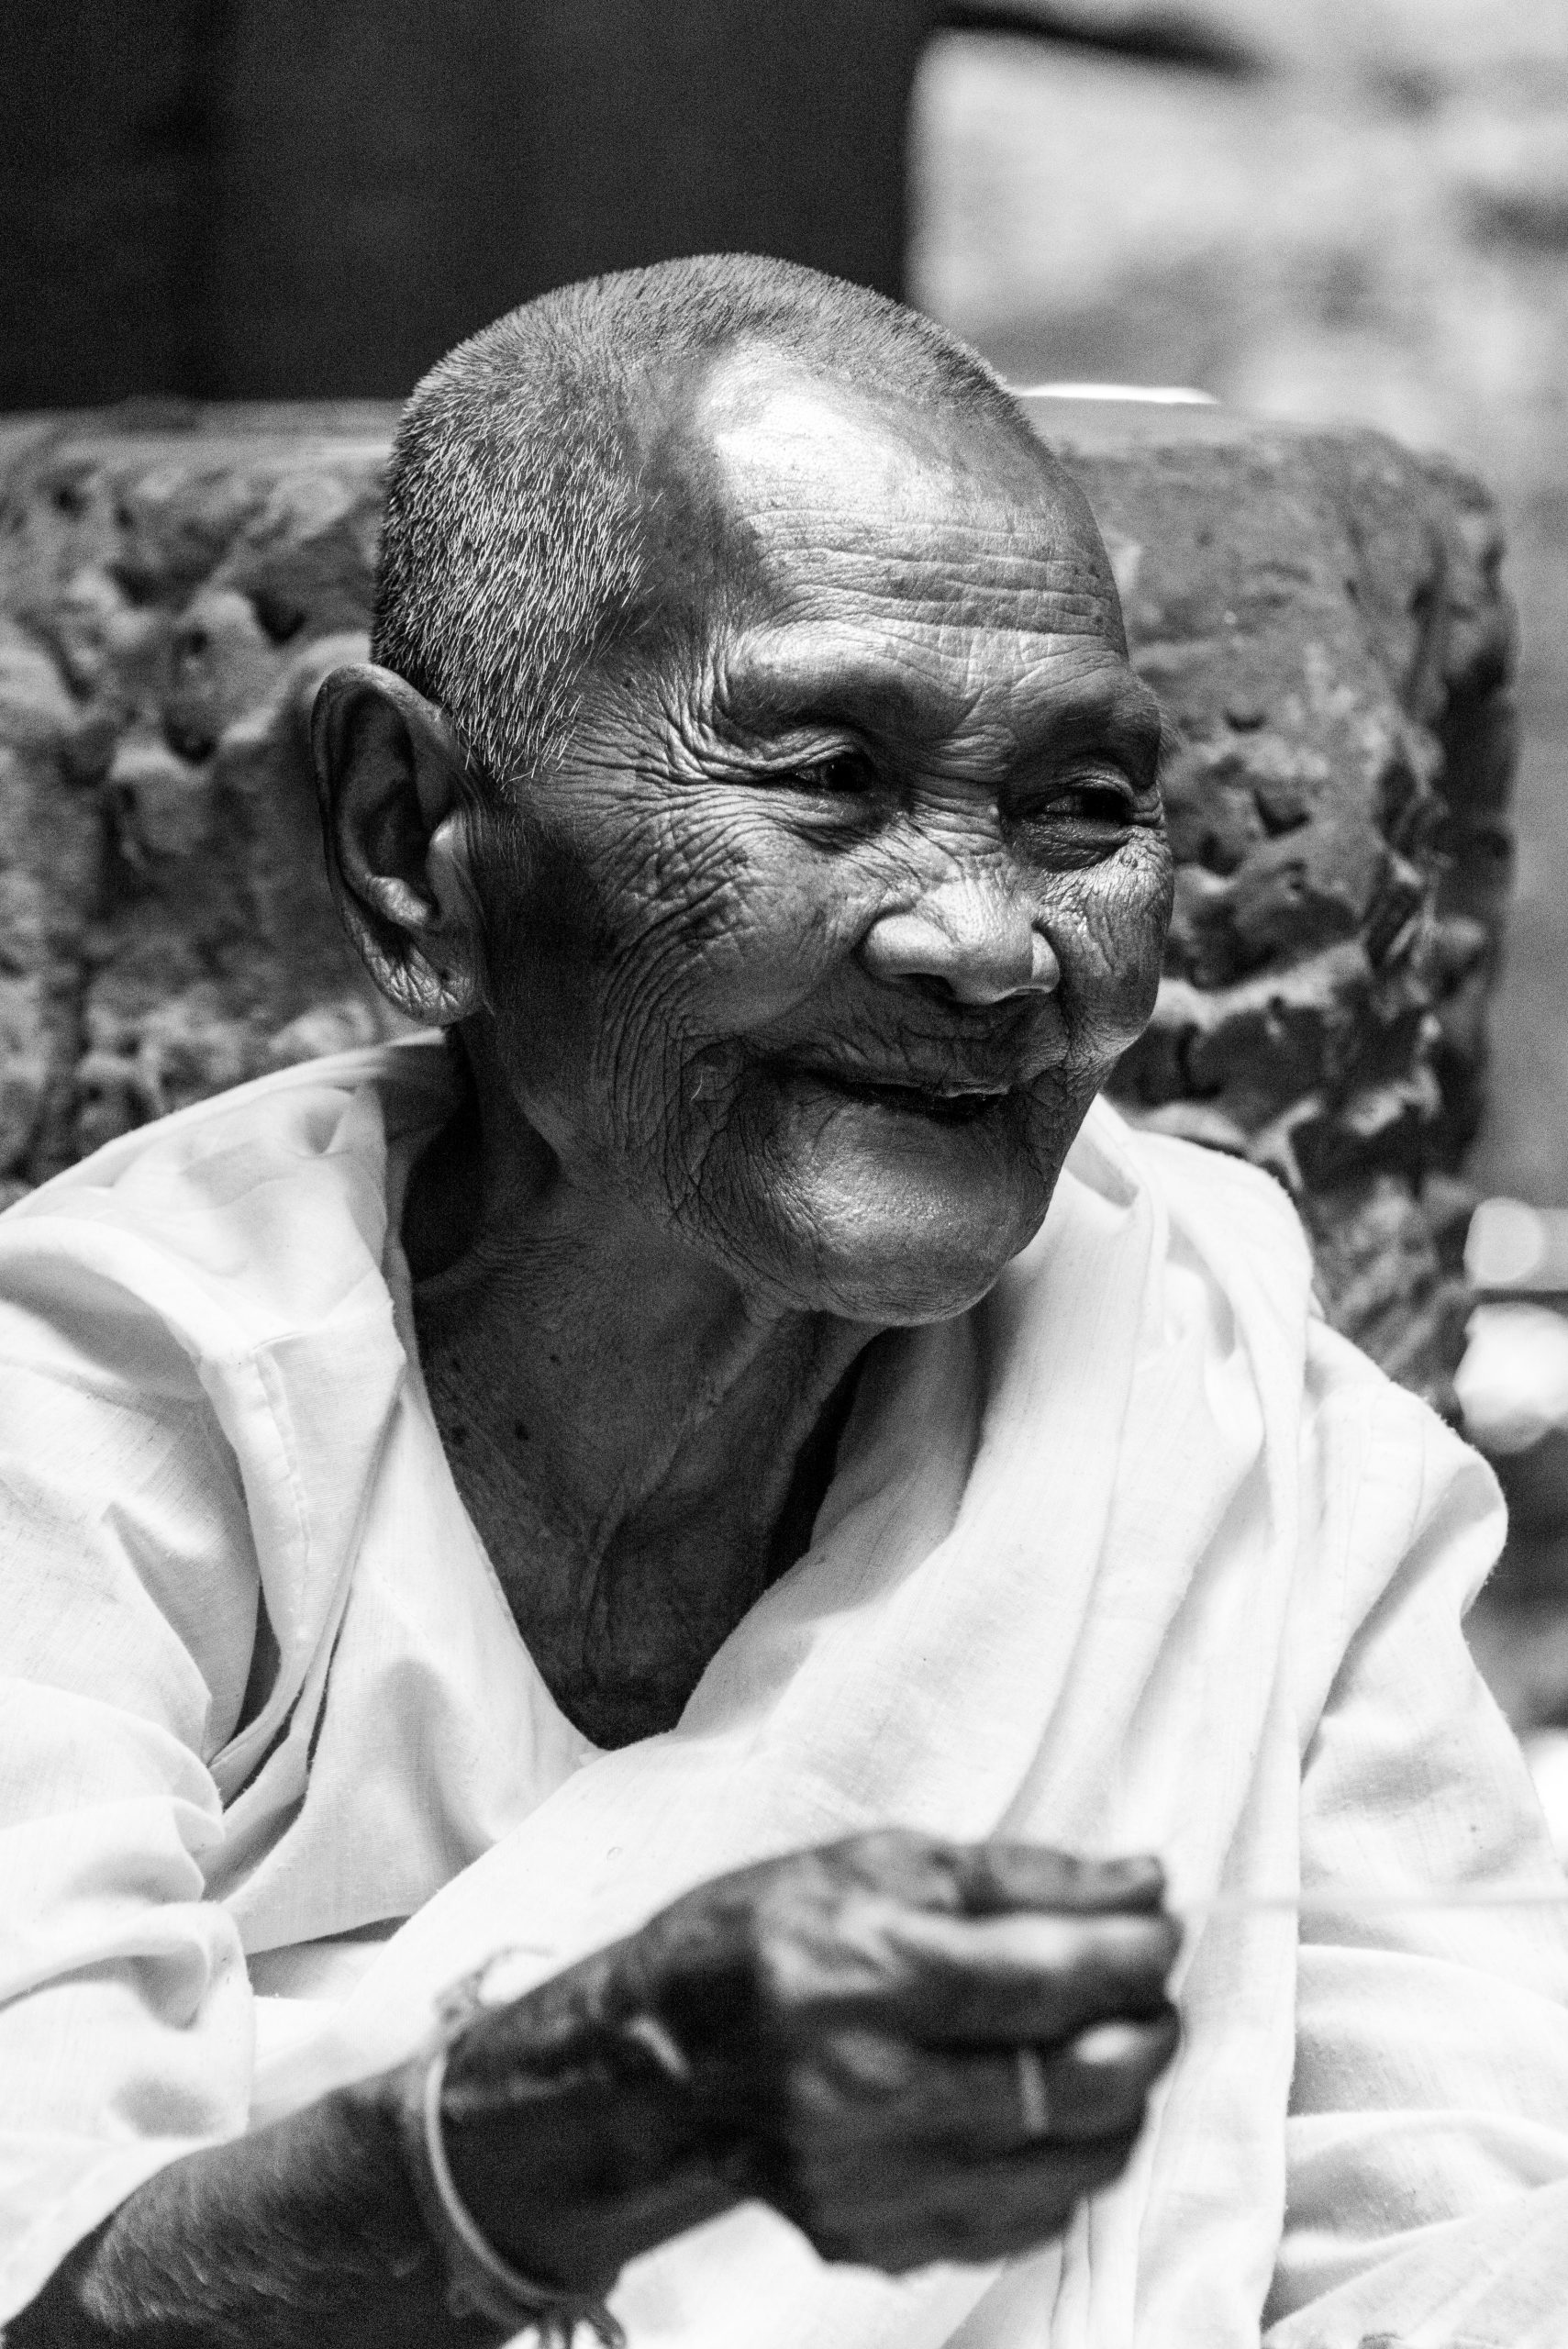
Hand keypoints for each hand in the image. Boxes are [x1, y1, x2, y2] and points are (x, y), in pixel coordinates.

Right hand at [430, 1828, 1179, 2288]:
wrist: (654, 2060)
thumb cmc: (761, 1938)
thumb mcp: (876, 1865)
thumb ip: (1021, 1877)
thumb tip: (1144, 1882)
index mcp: (870, 1974)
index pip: (1052, 1976)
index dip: (1134, 1949)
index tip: (1161, 1924)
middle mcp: (873, 2089)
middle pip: (1082, 2079)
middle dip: (1149, 2025)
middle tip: (1148, 1986)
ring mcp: (877, 2180)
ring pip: (1074, 2161)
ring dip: (1123, 2096)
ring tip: (1109, 2042)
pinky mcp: (879, 2238)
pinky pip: (1025, 2216)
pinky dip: (1064, 2159)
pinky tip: (1046, 2105)